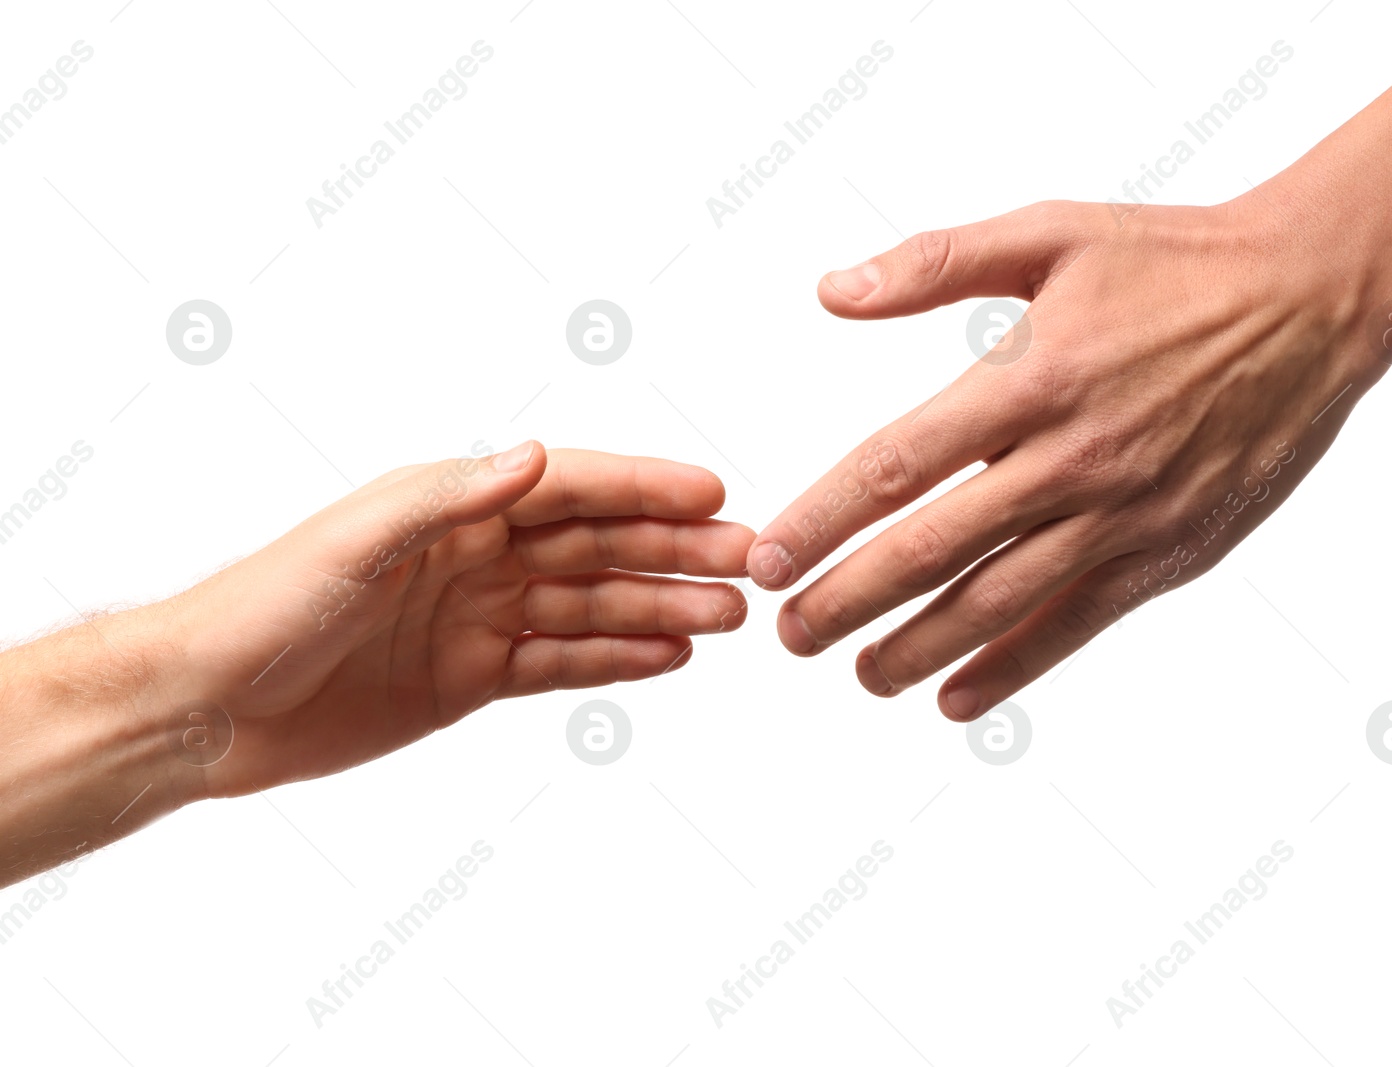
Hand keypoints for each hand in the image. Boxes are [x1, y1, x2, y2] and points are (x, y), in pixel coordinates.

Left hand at [168, 443, 752, 796]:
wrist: (209, 707)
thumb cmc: (264, 605)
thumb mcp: (356, 540)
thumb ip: (450, 497)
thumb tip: (533, 456)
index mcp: (451, 506)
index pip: (568, 487)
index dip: (641, 487)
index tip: (711, 493)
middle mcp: (476, 554)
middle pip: (595, 546)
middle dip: (672, 551)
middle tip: (745, 563)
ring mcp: (478, 618)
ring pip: (590, 606)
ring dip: (659, 607)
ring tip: (725, 618)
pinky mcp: (471, 679)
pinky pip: (560, 663)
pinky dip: (615, 659)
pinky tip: (667, 657)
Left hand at [747, 197, 1381, 720]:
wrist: (1314, 296)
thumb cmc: (1174, 260)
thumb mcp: (1052, 232)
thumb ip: (934, 263)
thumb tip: (830, 293)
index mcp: (1031, 378)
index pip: (897, 465)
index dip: (825, 519)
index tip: (769, 558)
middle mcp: (1072, 458)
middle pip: (933, 550)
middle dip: (849, 600)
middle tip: (788, 634)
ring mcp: (1124, 514)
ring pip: (998, 603)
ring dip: (917, 648)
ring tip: (859, 675)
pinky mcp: (1170, 551)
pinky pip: (1077, 625)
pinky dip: (1013, 667)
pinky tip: (958, 696)